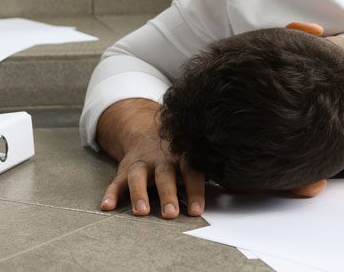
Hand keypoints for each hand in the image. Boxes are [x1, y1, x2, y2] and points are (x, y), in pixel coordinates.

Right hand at [96, 98, 204, 218]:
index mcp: (182, 157)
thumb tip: (237, 183)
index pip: (191, 173)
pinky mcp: (125, 169)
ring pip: (138, 177)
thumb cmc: (178, 153)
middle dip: (168, 195)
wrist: (147, 129)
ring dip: (139, 194)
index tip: (197, 211)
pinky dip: (111, 194)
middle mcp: (162, 160)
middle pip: (165, 176)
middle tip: (171, 213)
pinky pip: (116, 182)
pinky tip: (106, 207)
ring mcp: (142, 163)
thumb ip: (208, 169)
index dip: (195, 192)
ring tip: (141, 212)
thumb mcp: (192, 156)